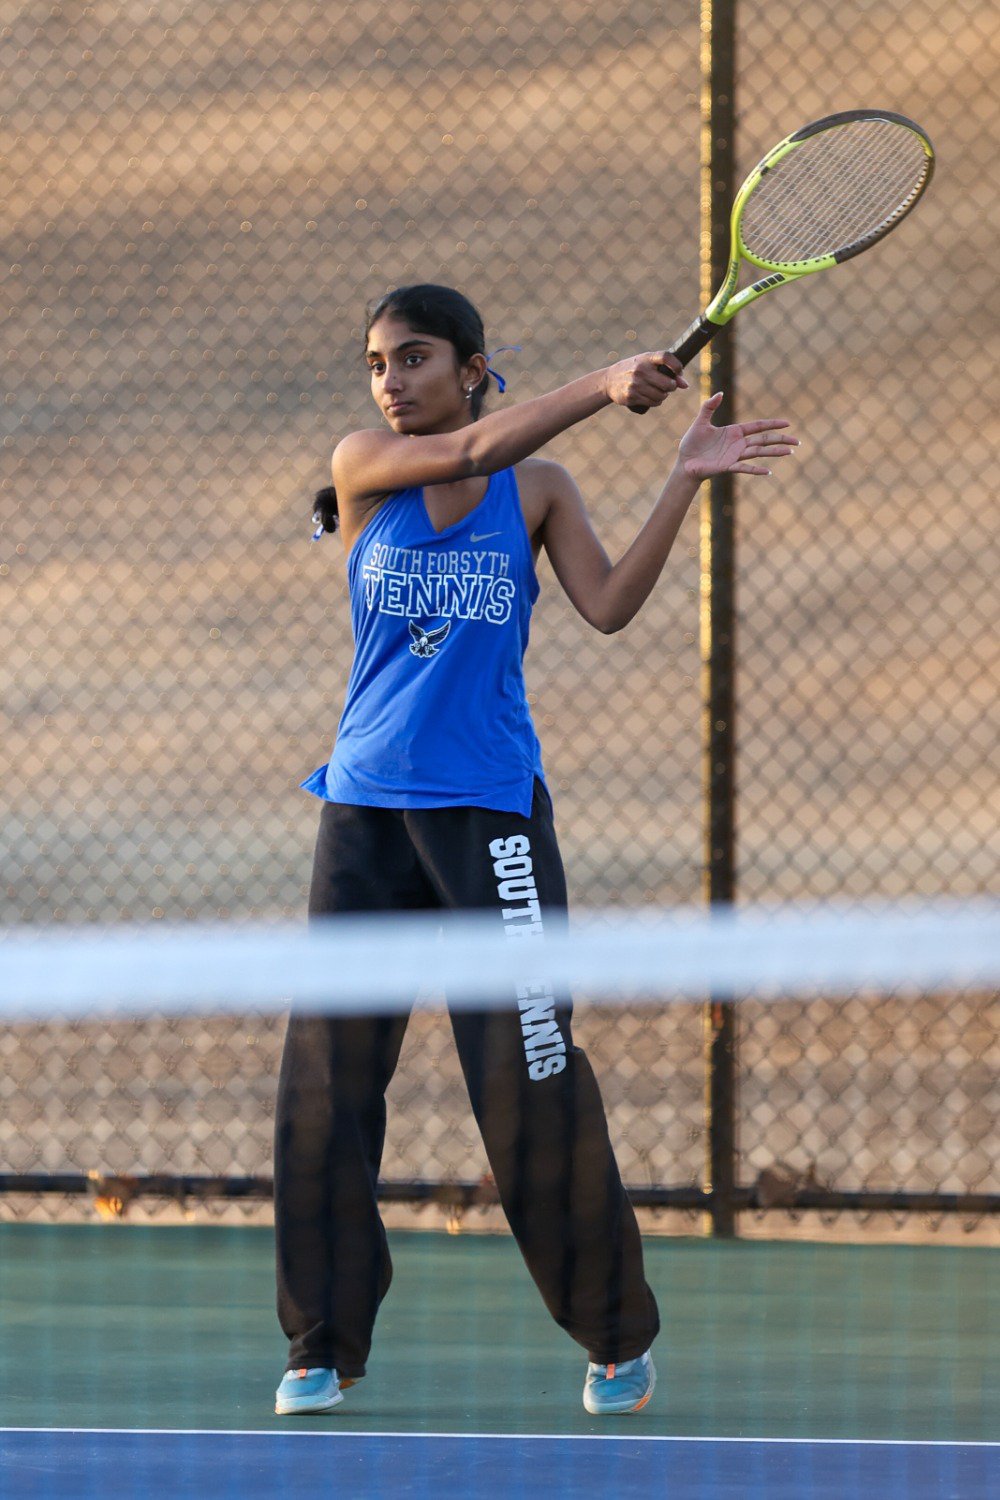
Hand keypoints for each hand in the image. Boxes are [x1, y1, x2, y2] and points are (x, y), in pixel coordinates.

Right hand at [603, 352, 688, 409]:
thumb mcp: (647, 364)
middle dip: (672, 387)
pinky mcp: (631, 396)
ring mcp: (635, 384)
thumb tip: (685, 385)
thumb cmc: (634, 370)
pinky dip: (656, 402)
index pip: (666, 357)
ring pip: (661, 396)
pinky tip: (652, 397)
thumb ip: (666, 370)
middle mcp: (640, 370)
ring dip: (663, 396)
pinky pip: (652, 402)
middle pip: (667, 383)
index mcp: (646, 358)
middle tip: (669, 386)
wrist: (609, 381)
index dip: (677, 365)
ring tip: (659, 392)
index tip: (679, 372)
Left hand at [678, 391, 798, 477]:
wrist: (684, 463)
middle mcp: (738, 444)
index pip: (758, 426)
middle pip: (763, 440)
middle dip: (780, 439)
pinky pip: (744, 468)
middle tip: (797, 441)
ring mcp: (734, 456)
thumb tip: (720, 393)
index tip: (787, 424)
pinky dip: (755, 470)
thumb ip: (709, 407)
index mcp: (734, 432)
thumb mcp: (700, 422)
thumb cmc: (692, 444)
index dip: (772, 424)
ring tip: (789, 452)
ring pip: (758, 453)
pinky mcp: (727, 467)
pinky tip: (768, 471)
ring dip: (773, 452)